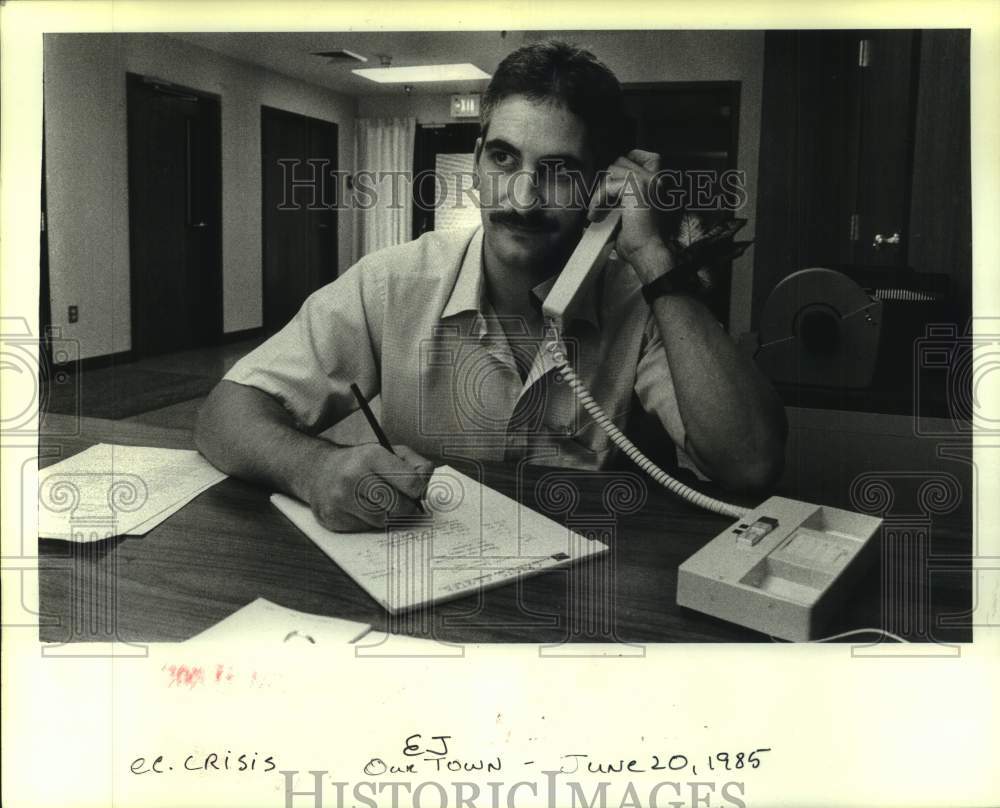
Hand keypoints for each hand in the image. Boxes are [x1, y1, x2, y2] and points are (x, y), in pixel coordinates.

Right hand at [304, 443, 433, 531]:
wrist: (318, 470)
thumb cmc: (360, 463)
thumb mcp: (388, 451)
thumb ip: (415, 464)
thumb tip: (426, 486)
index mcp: (371, 456)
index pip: (413, 483)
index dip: (419, 490)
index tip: (416, 490)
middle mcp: (353, 476)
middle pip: (400, 506)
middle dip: (405, 506)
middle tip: (400, 500)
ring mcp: (341, 499)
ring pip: (384, 520)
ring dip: (388, 515)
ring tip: (379, 502)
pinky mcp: (333, 518)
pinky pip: (366, 529)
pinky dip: (369, 522)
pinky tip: (361, 509)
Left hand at [587, 148, 672, 284]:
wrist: (650, 252)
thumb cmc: (643, 239)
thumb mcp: (636, 210)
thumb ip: (626, 196)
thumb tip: (607, 188)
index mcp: (660, 179)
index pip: (638, 155)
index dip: (621, 165)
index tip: (609, 183)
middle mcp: (657, 176)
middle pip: (620, 163)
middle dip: (607, 183)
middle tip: (600, 204)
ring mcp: (647, 179)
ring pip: (611, 172)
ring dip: (601, 192)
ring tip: (598, 210)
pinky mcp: (635, 187)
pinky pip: (608, 186)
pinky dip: (598, 201)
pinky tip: (596, 215)